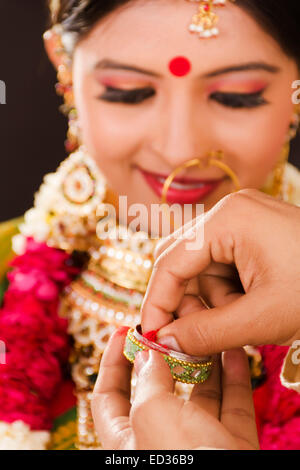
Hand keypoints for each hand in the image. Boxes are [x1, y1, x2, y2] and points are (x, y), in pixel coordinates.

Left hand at [91, 328, 258, 449]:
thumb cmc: (184, 462)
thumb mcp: (153, 415)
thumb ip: (148, 381)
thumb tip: (148, 354)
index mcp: (126, 441)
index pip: (108, 395)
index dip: (111, 361)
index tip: (122, 330)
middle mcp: (160, 442)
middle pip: (157, 390)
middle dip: (165, 357)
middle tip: (172, 328)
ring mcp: (197, 443)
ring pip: (198, 395)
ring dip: (204, 362)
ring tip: (206, 333)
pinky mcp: (229, 446)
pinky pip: (230, 406)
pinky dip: (232, 378)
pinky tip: (232, 352)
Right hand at [141, 189, 299, 355]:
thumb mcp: (263, 318)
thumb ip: (206, 333)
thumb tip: (163, 341)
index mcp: (229, 219)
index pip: (170, 261)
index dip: (157, 302)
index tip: (153, 336)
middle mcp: (230, 211)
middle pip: (181, 260)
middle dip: (187, 301)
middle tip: (199, 335)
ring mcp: (243, 219)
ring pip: (201, 266)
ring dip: (213, 299)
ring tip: (245, 320)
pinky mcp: (253, 232)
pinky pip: (222, 263)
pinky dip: (228, 290)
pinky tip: (252, 305)